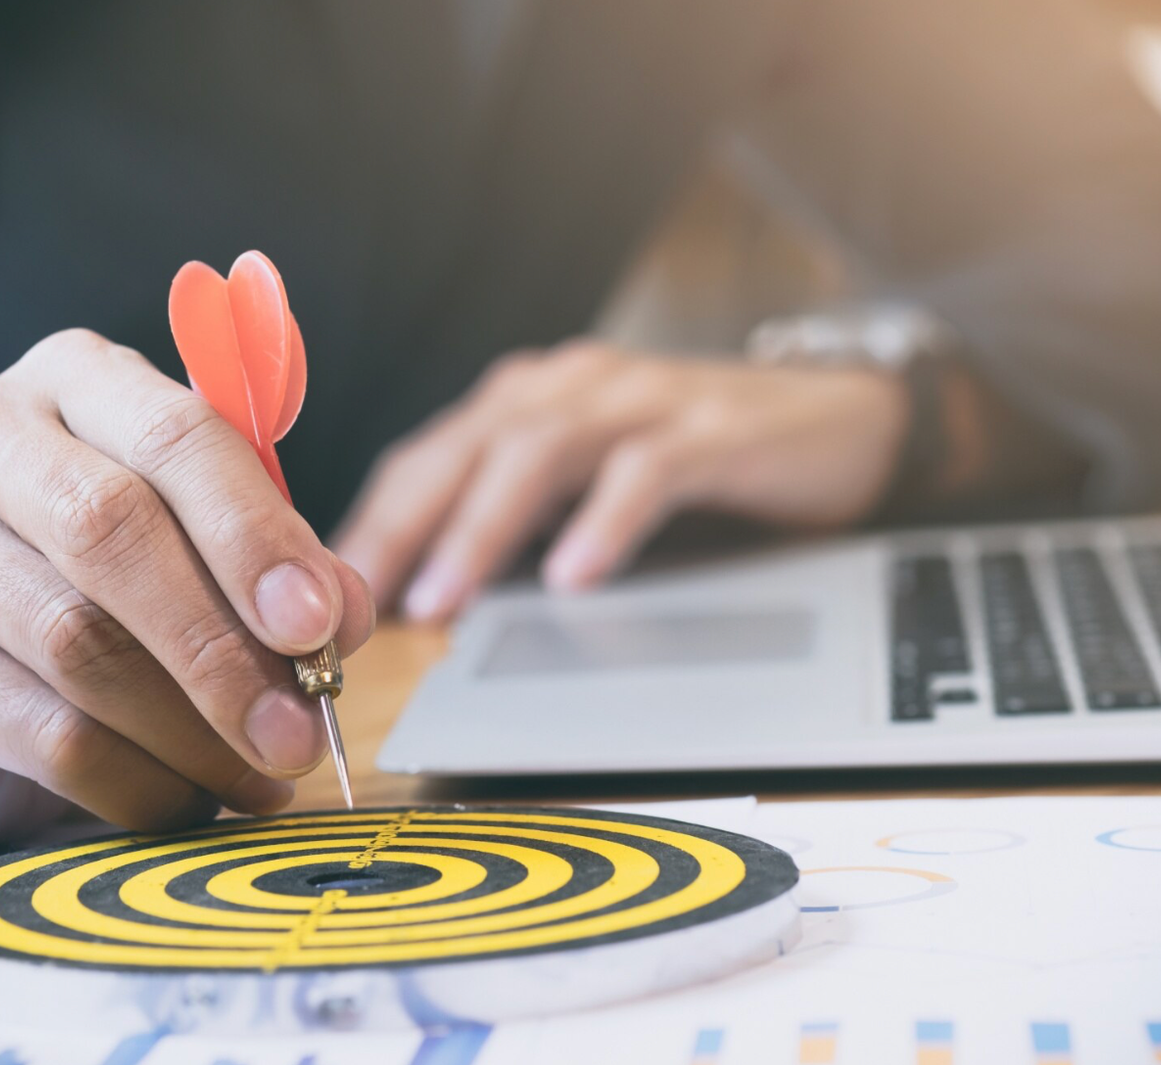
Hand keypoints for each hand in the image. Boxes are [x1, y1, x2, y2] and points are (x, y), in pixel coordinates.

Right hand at [0, 329, 372, 844]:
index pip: (175, 433)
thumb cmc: (99, 582)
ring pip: (79, 643)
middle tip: (299, 728)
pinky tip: (187, 800)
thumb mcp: (196, 546)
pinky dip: (138, 781)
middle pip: (112, 532)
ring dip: (194, 729)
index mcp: (72, 379)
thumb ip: (275, 565)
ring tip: (261, 774)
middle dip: (224, 644)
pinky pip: (44, 734)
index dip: (254, 533)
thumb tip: (344, 617)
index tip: (318, 623)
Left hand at [335, 340, 907, 619]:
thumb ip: (519, 515)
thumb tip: (428, 590)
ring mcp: (645, 401)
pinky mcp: (713, 430)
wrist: (835, 417)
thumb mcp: (590, 480)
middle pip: (467, 446)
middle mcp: (576, 386)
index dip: (374, 521)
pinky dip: (604, 522)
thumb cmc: (697, 457)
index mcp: (534, 400)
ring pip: (541, 452)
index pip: (430, 455)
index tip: (325, 591)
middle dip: (404, 524)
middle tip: (358, 599)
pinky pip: (646, 471)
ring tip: (444, 599)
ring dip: (482, 528)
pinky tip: (573, 576)